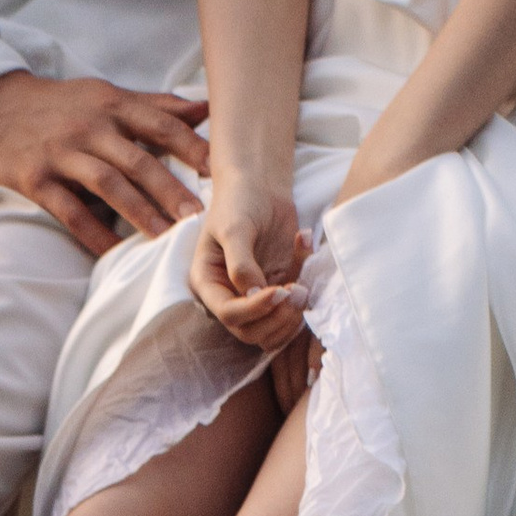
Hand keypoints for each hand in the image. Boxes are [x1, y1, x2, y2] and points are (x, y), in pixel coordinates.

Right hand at [0, 71, 208, 253]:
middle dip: (171, 189)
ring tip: (165, 238)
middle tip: (198, 218)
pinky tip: (114, 253)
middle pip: (138, 160)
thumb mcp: (106, 95)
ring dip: (139, 213)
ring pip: (107, 185)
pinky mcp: (36, 180)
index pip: (160, 125)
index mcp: (112, 105)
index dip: (192, 148)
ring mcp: (62, 154)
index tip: (220, 172)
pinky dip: (93, 234)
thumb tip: (206, 107)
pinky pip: (70, 211)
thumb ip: (155, 106)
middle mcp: (90, 128)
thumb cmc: (62, 105)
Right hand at [190, 180, 307, 354]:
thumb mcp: (234, 228)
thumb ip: (241, 264)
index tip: (279, 290)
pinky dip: (306, 287)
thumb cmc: (239, 201)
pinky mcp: (278, 288)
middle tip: (297, 291)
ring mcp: (255, 297)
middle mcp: (229, 296)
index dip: (254, 310)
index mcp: (209, 284)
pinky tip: (304, 246)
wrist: (259, 184)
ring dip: (292, 317)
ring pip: (273, 331)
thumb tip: (253, 296)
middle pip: (251, 332)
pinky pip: (293, 306)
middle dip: (276, 318)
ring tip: (304, 285)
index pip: (228, 314)